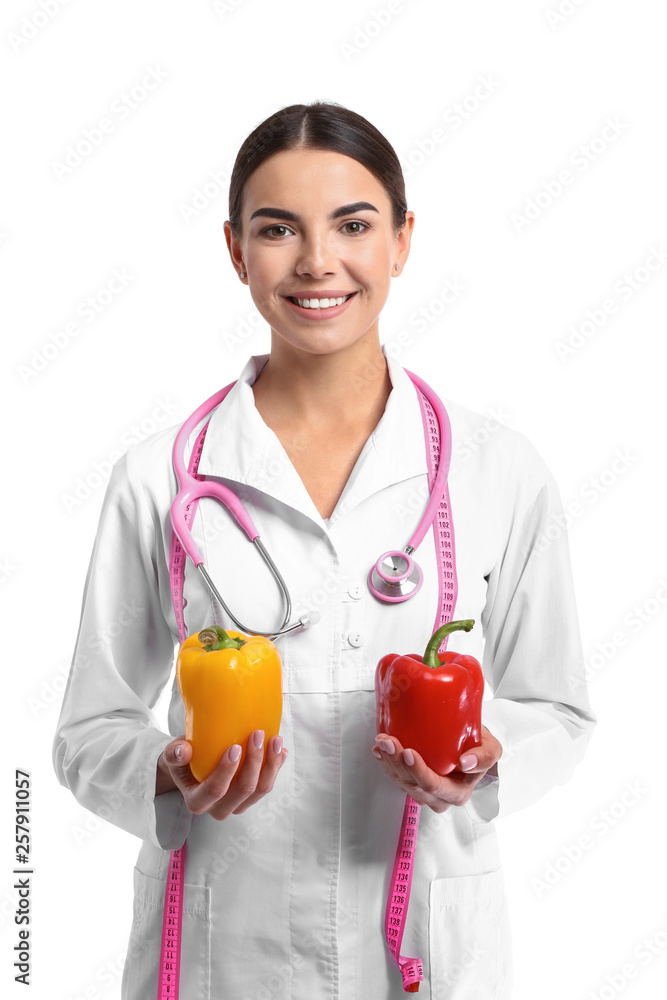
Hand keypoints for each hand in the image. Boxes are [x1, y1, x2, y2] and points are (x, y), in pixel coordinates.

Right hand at [156, 730, 287, 820]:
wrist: (191, 768)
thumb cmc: (182, 760)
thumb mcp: (172, 755)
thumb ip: (174, 754)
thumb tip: (183, 750)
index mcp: (198, 801)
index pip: (215, 790)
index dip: (227, 771)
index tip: (235, 747)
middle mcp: (219, 808)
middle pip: (243, 789)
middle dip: (254, 761)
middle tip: (258, 734)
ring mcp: (238, 804)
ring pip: (261, 790)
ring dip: (271, 764)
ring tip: (275, 739)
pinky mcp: (251, 798)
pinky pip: (267, 785)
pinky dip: (276, 767)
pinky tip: (281, 750)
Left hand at [372, 725, 501, 812]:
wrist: (470, 744)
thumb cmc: (479, 746)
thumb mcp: (492, 748)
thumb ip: (486, 756)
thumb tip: (465, 763)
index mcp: (457, 793)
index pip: (434, 786)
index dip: (419, 772)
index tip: (409, 752)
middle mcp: (438, 797)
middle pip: (412, 785)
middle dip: (396, 763)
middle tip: (388, 741)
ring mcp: (423, 791)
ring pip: (401, 781)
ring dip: (388, 761)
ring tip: (382, 740)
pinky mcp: (412, 782)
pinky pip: (395, 776)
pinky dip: (385, 763)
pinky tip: (378, 750)